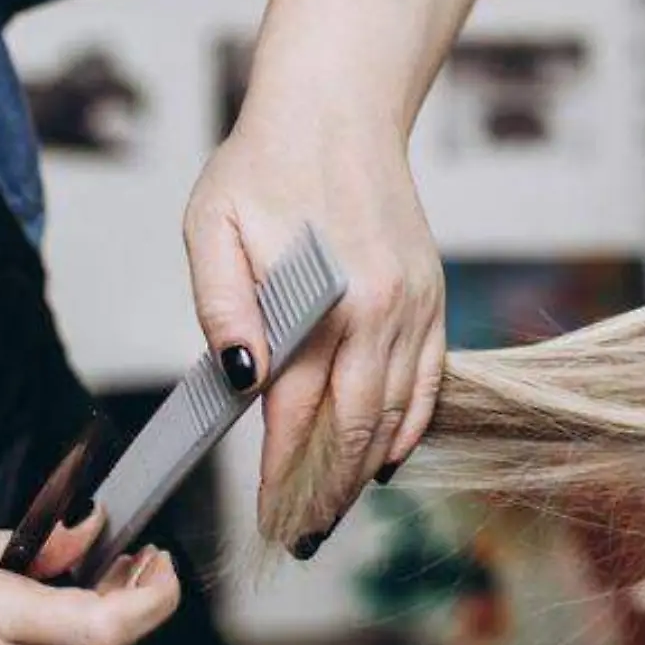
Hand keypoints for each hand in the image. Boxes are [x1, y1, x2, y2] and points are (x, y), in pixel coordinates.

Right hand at [0, 518, 180, 644]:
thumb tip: (91, 531)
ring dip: (83, 625)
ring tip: (68, 584)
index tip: (159, 565)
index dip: (154, 596)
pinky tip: (18, 626)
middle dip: (125, 599)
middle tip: (128, 562)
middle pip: (103, 643)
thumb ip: (35, 546)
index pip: (110, 624)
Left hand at [184, 120, 443, 555]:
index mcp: (326, 301)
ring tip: (337, 508)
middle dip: (328, 490)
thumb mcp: (212, 225)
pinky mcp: (432, 297)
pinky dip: (411, 426)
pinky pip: (431, 381)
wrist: (339, 108)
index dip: (283, 474)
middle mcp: (382, 313)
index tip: (270, 517)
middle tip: (304, 536)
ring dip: (367, 469)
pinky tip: (386, 457)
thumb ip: (223, 306)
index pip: (300, 413)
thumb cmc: (266, 163)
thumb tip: (240, 377)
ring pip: (398, 414)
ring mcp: (416, 307)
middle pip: (357, 429)